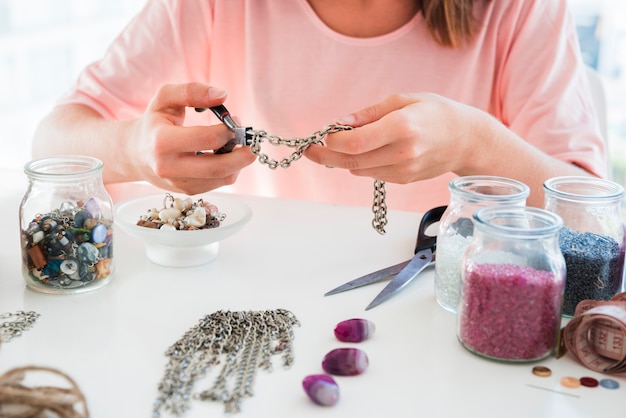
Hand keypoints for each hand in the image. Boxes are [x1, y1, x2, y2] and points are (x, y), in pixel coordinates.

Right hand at [125, 82, 255, 194]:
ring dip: (238, 162)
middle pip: (218, 167)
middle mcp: (169, 167)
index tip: (235, 121)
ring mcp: (178, 183)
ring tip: (237, 145)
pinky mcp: (187, 191)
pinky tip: (225, 155)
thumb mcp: (165, 98)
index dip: (228, 130)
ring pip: (222, 179)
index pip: (207, 139)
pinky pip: (218, 184)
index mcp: (162, 141)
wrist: (134, 153)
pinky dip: (229, 170)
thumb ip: (191, 91)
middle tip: (251, 141)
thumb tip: (222, 95)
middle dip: (243, 154)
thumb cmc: (154, 122)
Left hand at [305, 93, 484, 182]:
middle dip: (326, 155)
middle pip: (351, 161)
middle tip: (308, 149)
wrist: (466, 139)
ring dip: (343, 159)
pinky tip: (365, 151)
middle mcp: (402, 153)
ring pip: (358, 170)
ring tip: (337, 145)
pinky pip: (372, 173)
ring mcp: (403, 170)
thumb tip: (339, 123)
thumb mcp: (403, 100)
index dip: (331, 141)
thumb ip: (369, 114)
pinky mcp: (403, 180)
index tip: (320, 135)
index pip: (354, 143)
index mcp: (401, 128)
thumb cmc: (435, 113)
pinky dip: (361, 163)